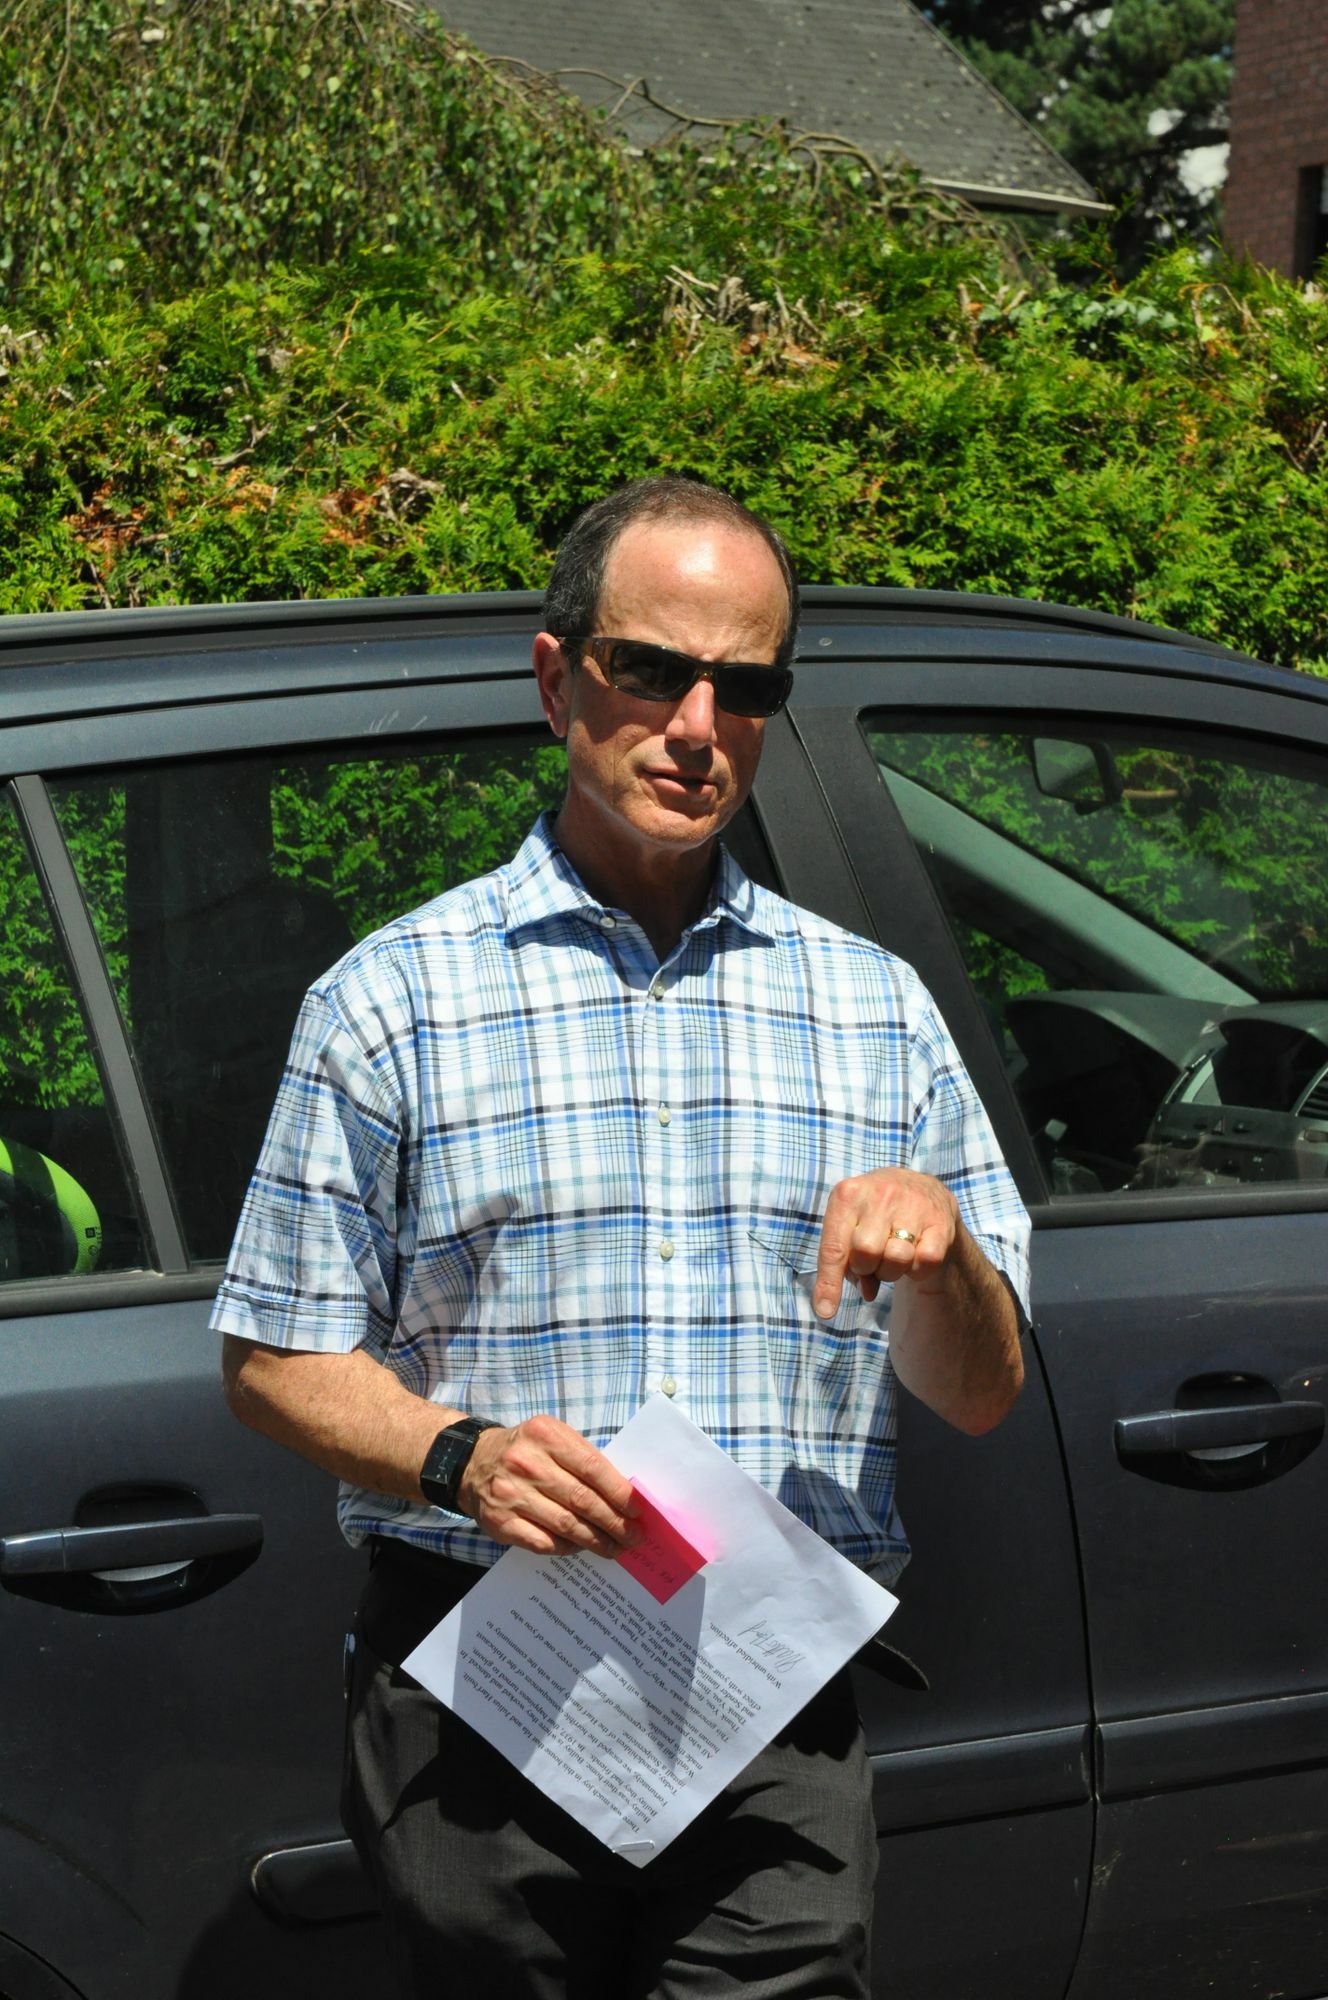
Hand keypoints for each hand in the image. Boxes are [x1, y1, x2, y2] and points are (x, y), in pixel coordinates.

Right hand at [456, 1413, 639, 1557]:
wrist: (472, 1462)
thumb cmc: (527, 1451)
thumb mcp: (553, 1438)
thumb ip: (584, 1459)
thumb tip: (624, 1495)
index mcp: (546, 1436)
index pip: (592, 1467)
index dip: (619, 1492)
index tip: (638, 1510)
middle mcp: (526, 1463)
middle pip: (582, 1500)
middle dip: (614, 1522)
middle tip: (635, 1537)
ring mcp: (511, 1494)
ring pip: (565, 1525)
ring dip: (597, 1540)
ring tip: (616, 1548)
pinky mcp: (500, 1522)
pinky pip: (543, 1542)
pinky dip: (567, 1548)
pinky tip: (582, 1548)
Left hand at [814, 1168, 959, 1318]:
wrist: (918, 1187)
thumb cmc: (873, 1216)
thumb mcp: (850, 1227)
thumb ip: (848, 1264)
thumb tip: (867, 1292)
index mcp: (849, 1194)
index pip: (834, 1247)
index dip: (829, 1282)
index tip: (825, 1312)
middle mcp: (880, 1194)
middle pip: (865, 1253)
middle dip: (866, 1267)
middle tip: (873, 1260)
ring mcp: (914, 1204)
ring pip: (897, 1258)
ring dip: (892, 1270)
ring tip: (893, 1255)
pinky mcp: (941, 1220)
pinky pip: (926, 1261)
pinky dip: (918, 1269)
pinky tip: (915, 1255)